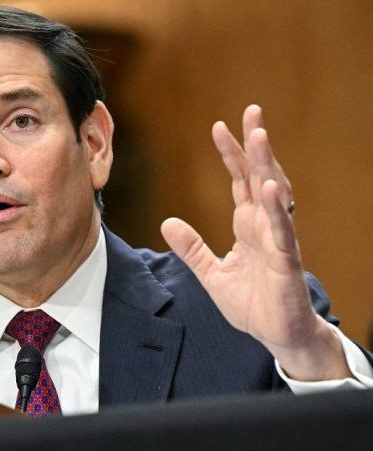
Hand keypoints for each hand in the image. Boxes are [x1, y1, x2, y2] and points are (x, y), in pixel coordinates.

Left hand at [160, 105, 349, 380]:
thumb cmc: (252, 303)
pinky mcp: (286, 261)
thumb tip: (167, 222)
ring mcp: (278, 240)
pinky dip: (273, 209)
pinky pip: (281, 231)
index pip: (239, 181)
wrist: (276, 335)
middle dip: (255, 145)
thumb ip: (192, 248)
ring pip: (272, 195)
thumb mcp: (211, 273)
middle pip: (259, 177)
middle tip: (251, 112)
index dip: (231, 155)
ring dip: (266, 165)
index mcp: (247, 226)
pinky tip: (267, 187)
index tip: (219, 127)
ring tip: (259, 136)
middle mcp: (264, 226)